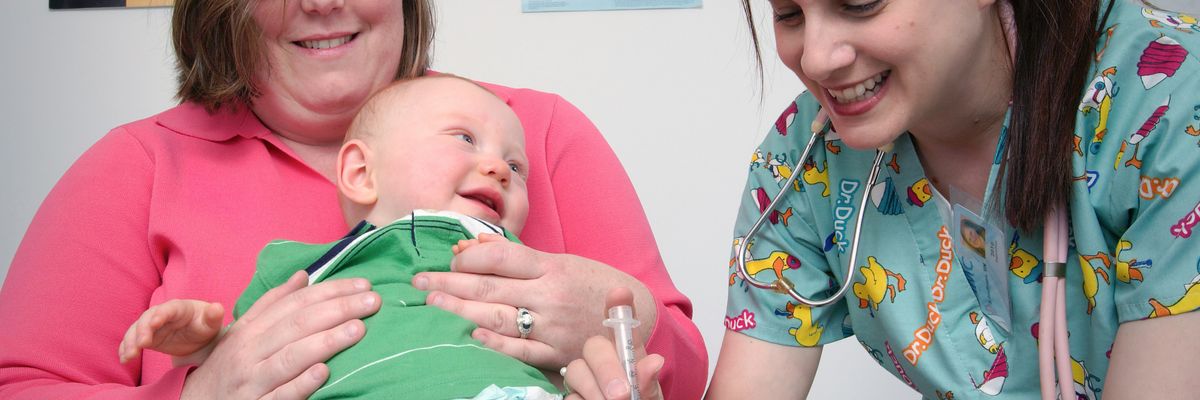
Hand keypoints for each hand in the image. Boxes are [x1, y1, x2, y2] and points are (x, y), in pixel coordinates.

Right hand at [118, 299, 223, 363]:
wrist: (198, 335)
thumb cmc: (205, 324)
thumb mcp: (211, 322)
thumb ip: (214, 316)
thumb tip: (217, 308)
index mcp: (179, 307)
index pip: (168, 309)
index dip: (161, 314)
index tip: (155, 323)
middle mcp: (161, 314)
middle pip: (147, 319)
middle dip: (142, 330)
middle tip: (141, 345)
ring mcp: (151, 325)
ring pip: (136, 330)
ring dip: (130, 342)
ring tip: (129, 356)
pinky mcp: (146, 337)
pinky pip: (132, 340)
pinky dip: (126, 348)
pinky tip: (124, 359)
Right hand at [179, 271, 380, 399]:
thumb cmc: (227, 367)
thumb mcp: (242, 332)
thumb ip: (272, 304)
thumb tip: (303, 276)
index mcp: (251, 331)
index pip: (295, 304)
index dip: (330, 291)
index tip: (362, 284)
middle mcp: (251, 353)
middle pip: (297, 325)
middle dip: (338, 310)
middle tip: (372, 301)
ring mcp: (254, 381)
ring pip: (290, 357)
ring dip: (326, 342)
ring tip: (358, 330)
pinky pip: (281, 395)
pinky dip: (302, 384)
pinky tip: (324, 372)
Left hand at [415, 234, 657, 367]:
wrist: (636, 318)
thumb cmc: (594, 285)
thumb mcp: (562, 261)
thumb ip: (520, 258)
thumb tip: (473, 246)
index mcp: (552, 267)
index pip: (499, 257)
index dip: (468, 258)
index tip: (449, 259)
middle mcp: (549, 296)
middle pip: (488, 287)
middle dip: (448, 283)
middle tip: (419, 282)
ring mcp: (551, 327)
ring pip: (495, 317)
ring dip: (459, 310)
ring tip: (433, 303)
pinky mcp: (555, 354)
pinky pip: (517, 349)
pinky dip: (492, 341)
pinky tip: (470, 333)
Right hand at [563, 287, 663, 399]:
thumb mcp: (651, 397)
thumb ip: (649, 382)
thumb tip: (654, 361)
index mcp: (629, 356)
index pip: (622, 325)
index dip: (619, 306)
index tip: (620, 293)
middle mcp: (604, 362)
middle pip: (594, 346)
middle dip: (607, 368)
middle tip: (623, 394)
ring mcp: (585, 379)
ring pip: (577, 371)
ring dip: (594, 391)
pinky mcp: (572, 398)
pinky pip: (569, 396)